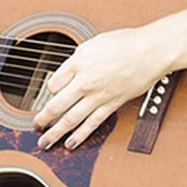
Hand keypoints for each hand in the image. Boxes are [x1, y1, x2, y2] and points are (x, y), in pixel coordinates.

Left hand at [33, 26, 169, 149]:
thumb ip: (75, 60)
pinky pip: (93, 123)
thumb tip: (67, 71)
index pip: (52, 84)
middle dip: (42, 119)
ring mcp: (98, 96)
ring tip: (45, 142)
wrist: (150, 51)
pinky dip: (80, 135)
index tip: (49, 96)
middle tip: (35, 126)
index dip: (48, 91)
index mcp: (76, 64)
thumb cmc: (124, 43)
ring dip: (56, 132)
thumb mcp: (91, 44)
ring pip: (71, 119)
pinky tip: (71, 143)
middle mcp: (84, 82)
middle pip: (56, 105)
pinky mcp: (112, 104)